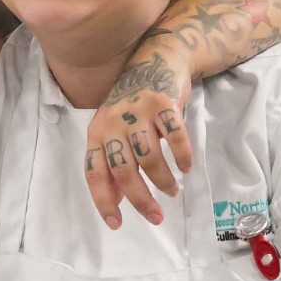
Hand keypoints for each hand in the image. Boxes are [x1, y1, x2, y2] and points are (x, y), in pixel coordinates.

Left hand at [84, 51, 193, 229]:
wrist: (157, 57)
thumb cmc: (134, 104)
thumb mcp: (115, 130)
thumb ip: (113, 161)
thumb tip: (114, 199)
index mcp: (97, 132)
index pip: (94, 173)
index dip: (104, 201)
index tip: (116, 224)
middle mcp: (113, 122)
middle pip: (123, 171)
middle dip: (140, 200)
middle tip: (156, 217)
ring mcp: (138, 112)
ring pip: (149, 158)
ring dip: (163, 181)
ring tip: (172, 190)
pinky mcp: (163, 103)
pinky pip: (174, 137)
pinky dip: (182, 157)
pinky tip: (186, 167)